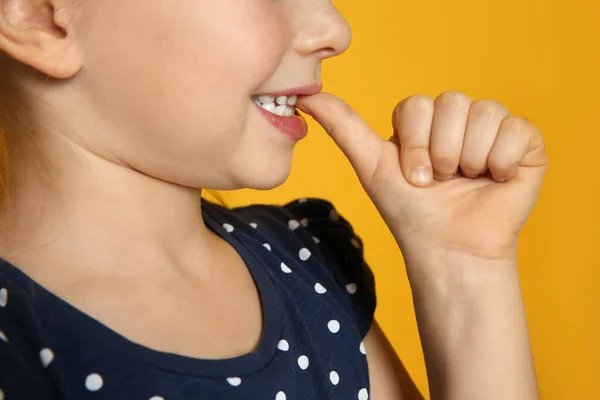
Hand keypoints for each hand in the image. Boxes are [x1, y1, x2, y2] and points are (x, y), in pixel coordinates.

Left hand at [296, 92, 547, 262]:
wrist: (448, 250)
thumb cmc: (409, 213)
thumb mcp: (372, 166)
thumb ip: (343, 127)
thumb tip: (305, 98)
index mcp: (425, 122)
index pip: (418, 105)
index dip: (414, 144)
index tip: (414, 178)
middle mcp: (458, 120)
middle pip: (452, 103)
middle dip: (441, 154)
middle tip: (442, 182)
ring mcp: (493, 130)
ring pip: (484, 113)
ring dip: (469, 159)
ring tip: (468, 182)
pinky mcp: (525, 145)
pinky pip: (517, 128)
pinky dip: (503, 161)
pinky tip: (496, 180)